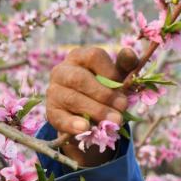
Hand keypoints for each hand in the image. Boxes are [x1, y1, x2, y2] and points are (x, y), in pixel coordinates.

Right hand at [46, 46, 139, 167]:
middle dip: (104, 94)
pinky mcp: (51, 112)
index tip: (123, 87)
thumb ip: (125, 65)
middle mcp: (62, 71)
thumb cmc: (104, 89)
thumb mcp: (117, 77)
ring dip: (96, 111)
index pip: (93, 56)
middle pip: (80, 78)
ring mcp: (54, 91)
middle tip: (123, 107)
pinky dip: (73, 123)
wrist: (89, 116)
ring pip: (72, 99)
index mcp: (79, 57)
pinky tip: (85, 128)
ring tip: (114, 121)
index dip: (110, 72)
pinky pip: (60, 118)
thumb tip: (129, 52)